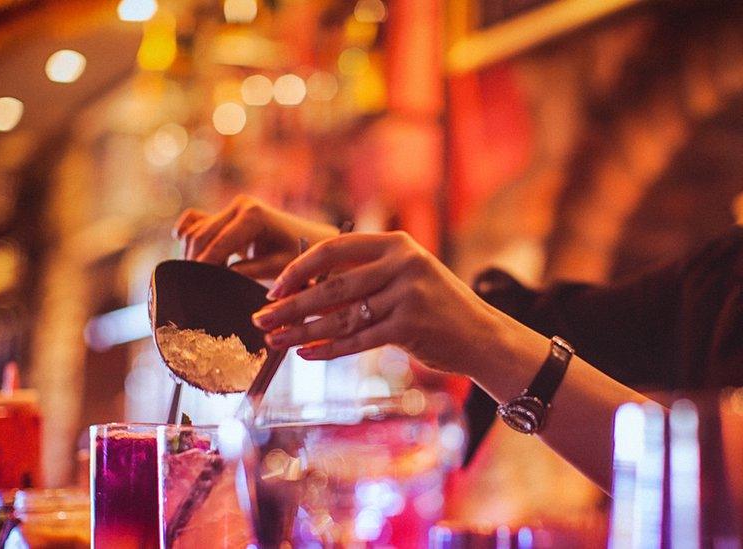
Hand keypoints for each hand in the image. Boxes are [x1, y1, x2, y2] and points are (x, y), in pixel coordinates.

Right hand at [173, 195, 337, 278]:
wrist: (308, 239)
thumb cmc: (297, 255)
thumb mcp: (276, 267)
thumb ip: (247, 272)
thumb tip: (218, 280)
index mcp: (253, 216)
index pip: (218, 244)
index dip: (204, 267)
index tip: (194, 288)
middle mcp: (239, 205)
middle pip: (200, 236)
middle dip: (194, 262)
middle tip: (193, 287)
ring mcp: (230, 207)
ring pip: (194, 231)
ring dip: (191, 254)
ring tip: (201, 278)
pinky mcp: (224, 213)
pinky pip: (194, 222)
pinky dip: (187, 238)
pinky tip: (193, 259)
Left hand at [250, 231, 524, 375]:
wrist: (481, 336)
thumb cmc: (436, 308)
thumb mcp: (406, 277)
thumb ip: (365, 276)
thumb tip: (305, 290)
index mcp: (396, 244)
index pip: (333, 248)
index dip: (298, 267)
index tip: (273, 287)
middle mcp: (402, 263)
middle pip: (331, 286)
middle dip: (291, 305)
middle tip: (260, 318)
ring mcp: (407, 294)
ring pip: (340, 316)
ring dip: (302, 331)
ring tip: (275, 341)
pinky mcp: (410, 326)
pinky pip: (358, 340)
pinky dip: (328, 349)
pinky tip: (306, 354)